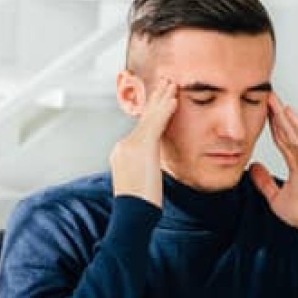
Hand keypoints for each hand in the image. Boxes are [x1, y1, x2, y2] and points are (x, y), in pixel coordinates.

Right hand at [110, 78, 176, 207]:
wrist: (132, 214)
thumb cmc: (139, 207)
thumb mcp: (139, 185)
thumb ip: (144, 171)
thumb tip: (150, 173)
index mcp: (122, 153)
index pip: (140, 128)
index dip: (152, 113)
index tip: (160, 101)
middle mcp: (124, 145)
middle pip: (144, 118)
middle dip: (156, 100)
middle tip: (165, 82)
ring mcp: (132, 144)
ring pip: (151, 117)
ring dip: (163, 99)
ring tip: (173, 84)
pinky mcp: (144, 147)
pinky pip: (157, 123)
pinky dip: (166, 110)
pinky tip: (175, 100)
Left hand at [250, 93, 297, 239]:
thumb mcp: (275, 197)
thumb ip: (264, 182)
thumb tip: (252, 168)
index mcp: (297, 163)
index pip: (282, 138)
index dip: (271, 124)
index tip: (261, 109)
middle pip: (289, 131)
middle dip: (277, 114)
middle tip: (266, 96)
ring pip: (296, 132)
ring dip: (285, 115)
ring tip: (274, 100)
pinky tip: (289, 114)